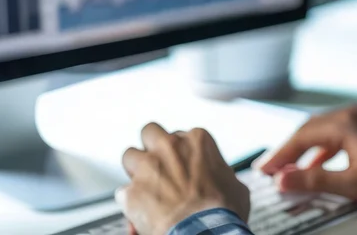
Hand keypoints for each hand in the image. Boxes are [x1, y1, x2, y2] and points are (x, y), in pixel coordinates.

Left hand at [117, 122, 249, 234]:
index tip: (182, 166)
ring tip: (143, 186)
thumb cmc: (222, 211)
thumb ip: (221, 174)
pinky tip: (139, 212)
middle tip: (156, 163)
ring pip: (129, 155)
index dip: (180, 153)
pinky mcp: (132, 192)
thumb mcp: (234, 185)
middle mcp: (170, 146)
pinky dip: (129, 203)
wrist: (204, 232)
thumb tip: (222, 181)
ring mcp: (148, 167)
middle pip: (150, 132)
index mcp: (197, 140)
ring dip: (134, 170)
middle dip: (150, 146)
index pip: (181, 135)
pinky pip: (122, 193)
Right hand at [257, 106, 356, 208]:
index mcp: (345, 124)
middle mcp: (351, 114)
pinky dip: (322, 150)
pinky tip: (316, 166)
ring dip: (304, 149)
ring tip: (288, 169)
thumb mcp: (353, 184)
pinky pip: (336, 135)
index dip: (281, 155)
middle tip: (270, 170)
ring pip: (322, 131)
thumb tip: (284, 179)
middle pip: (309, 129)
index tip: (265, 171)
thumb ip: (315, 180)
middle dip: (288, 150)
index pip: (302, 136)